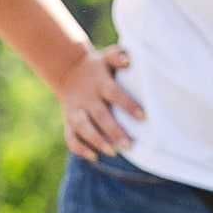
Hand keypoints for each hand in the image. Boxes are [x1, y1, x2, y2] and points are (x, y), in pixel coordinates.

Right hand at [56, 43, 146, 160]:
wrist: (68, 71)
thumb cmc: (98, 66)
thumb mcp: (107, 56)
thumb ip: (118, 56)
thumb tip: (128, 60)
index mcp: (99, 83)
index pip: (114, 94)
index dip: (127, 105)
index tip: (143, 117)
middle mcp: (86, 98)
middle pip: (99, 115)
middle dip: (113, 131)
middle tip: (129, 145)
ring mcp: (75, 111)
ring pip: (83, 128)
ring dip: (96, 141)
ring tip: (112, 152)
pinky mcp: (68, 121)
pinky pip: (70, 137)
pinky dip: (80, 148)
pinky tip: (95, 157)